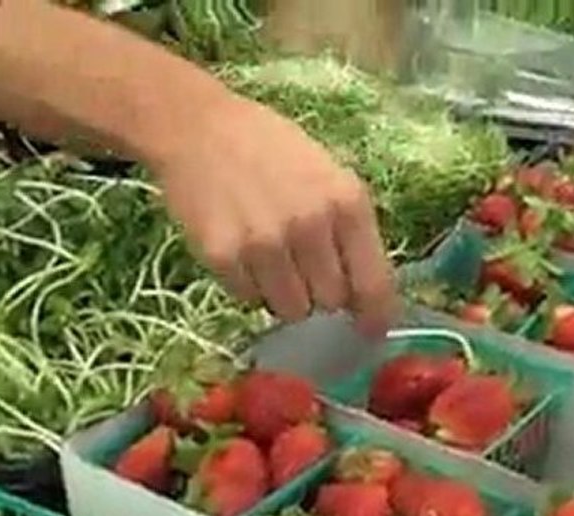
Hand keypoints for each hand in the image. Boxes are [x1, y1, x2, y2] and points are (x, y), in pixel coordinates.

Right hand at [153, 91, 397, 335]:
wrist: (198, 129)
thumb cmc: (272, 150)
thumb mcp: (330, 176)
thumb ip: (352, 232)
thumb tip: (367, 296)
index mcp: (346, 202)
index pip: (373, 283)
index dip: (375, 315)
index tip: (371, 328)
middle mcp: (310, 226)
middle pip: (331, 302)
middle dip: (323, 293)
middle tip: (306, 266)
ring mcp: (265, 244)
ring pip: (292, 310)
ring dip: (287, 295)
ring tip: (274, 258)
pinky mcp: (224, 257)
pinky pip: (250, 300)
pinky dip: (250, 286)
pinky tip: (244, 251)